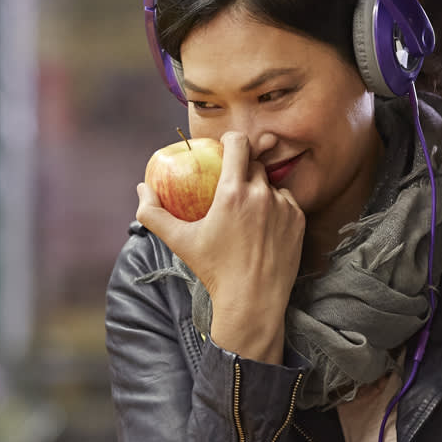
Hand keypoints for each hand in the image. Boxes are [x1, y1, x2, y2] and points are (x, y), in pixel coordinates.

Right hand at [136, 132, 304, 363]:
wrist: (252, 301)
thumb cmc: (213, 270)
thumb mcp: (179, 241)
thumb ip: (153, 213)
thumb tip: (141, 189)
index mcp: (232, 192)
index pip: (238, 143)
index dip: (231, 140)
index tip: (225, 148)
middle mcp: (261, 194)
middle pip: (254, 163)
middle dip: (242, 170)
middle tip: (231, 187)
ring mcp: (284, 206)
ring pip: (270, 184)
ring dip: (259, 191)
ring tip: (246, 215)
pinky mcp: (299, 220)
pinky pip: (286, 202)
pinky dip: (275, 208)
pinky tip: (263, 227)